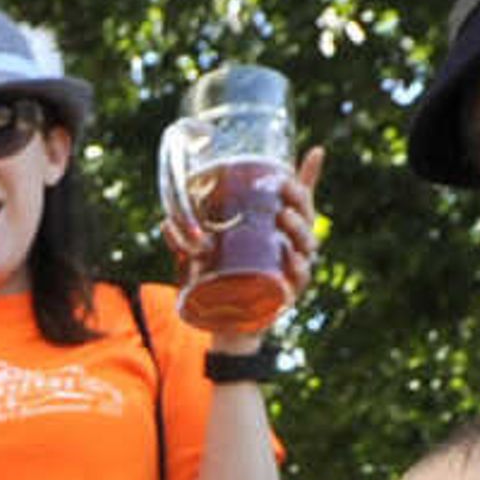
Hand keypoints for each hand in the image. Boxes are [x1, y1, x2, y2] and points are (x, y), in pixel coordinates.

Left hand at [164, 146, 328, 344]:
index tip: (314, 150)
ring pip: (306, 246)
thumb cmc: (221, 285)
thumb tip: (165, 222)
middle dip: (300, 199)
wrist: (225, 328)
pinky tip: (292, 257)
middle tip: (283, 186)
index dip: (309, 175)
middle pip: (307, 217)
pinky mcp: (288, 295)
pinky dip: (298, 267)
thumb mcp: (202, 257)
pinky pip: (300, 279)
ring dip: (299, 228)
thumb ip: (186, 240)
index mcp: (278, 231)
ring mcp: (292, 271)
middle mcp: (291, 248)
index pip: (299, 200)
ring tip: (283, 216)